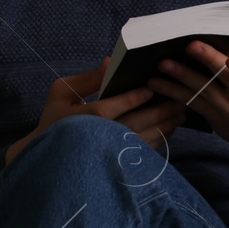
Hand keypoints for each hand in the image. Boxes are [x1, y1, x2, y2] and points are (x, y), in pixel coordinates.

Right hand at [5, 56, 187, 164]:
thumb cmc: (54, 119)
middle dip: (157, 112)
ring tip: (180, 114)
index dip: (130, 100)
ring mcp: (106, 155)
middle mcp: (94, 139)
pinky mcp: (115, 165)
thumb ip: (86, 79)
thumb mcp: (61, 93)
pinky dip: (157, 141)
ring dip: (163, 127)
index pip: (107, 110)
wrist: (48, 157)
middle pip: (131, 126)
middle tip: (177, 100)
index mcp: (78, 119)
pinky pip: (141, 154)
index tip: (149, 89)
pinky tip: (169, 129)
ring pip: (141, 141)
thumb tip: (110, 62)